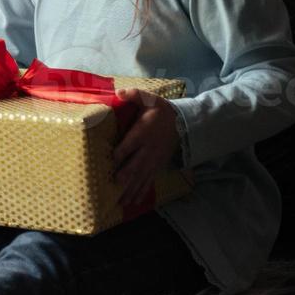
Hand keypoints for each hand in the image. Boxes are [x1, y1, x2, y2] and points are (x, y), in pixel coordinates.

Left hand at [112, 88, 179, 205]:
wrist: (183, 123)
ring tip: (120, 202)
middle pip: (136, 165)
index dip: (121, 153)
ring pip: (141, 177)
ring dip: (131, 190)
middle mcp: (148, 150)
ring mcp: (153, 161)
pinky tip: (133, 202)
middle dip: (126, 175)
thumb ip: (134, 95)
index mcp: (143, 133)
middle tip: (115, 185)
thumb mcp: (149, 99)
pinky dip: (141, 192)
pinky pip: (148, 181)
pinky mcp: (157, 166)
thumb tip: (118, 92)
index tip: (111, 161)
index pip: (130, 144)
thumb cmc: (161, 111)